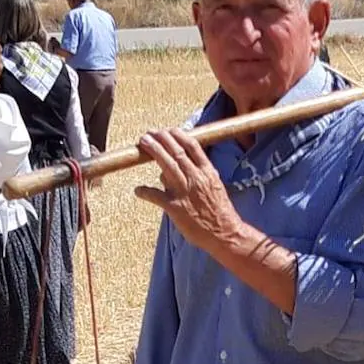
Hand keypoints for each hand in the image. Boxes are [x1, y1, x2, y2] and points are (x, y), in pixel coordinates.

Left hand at [134, 128, 240, 251]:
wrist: (225, 233)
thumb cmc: (220, 211)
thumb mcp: (214, 187)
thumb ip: (197, 176)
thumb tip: (170, 172)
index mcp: (207, 172)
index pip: (192, 146)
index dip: (178, 135)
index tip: (169, 130)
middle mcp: (196, 179)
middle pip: (176, 152)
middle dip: (161, 139)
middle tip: (150, 133)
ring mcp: (184, 192)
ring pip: (166, 167)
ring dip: (154, 152)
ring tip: (143, 143)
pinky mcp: (175, 208)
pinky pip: (156, 196)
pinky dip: (145, 192)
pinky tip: (137, 190)